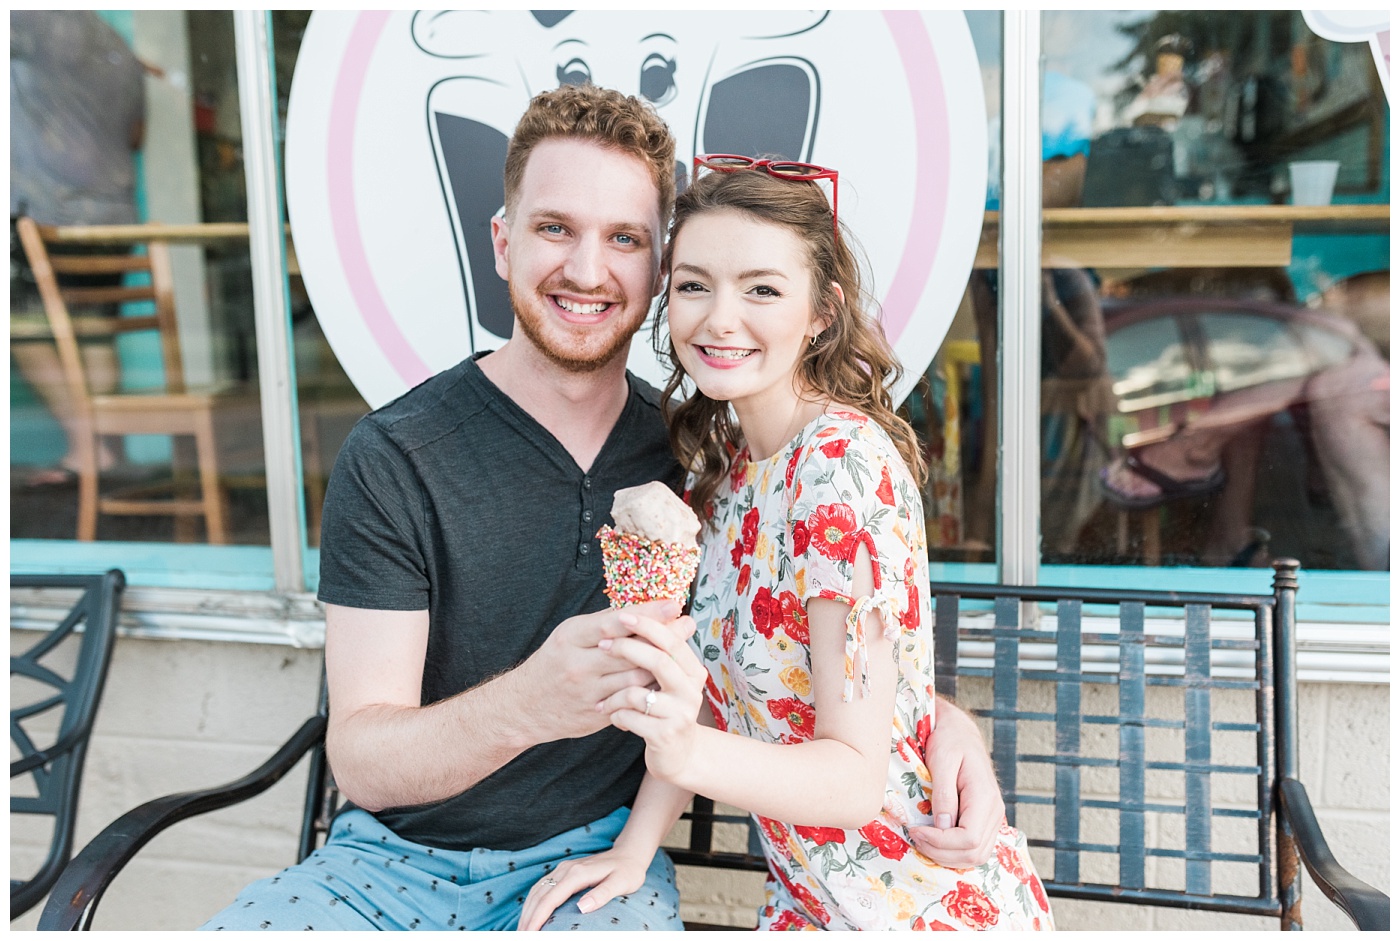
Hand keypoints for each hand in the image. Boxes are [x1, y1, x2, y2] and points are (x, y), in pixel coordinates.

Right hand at [516, 600, 686, 739]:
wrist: (523, 707)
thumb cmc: (555, 662)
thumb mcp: (571, 636)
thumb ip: (606, 624)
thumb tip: (646, 610)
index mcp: (570, 638)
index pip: (612, 622)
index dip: (646, 613)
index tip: (674, 604)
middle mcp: (578, 665)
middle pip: (629, 650)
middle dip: (663, 637)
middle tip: (688, 624)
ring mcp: (587, 693)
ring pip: (635, 678)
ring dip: (661, 664)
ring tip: (683, 650)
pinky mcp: (596, 714)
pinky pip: (631, 700)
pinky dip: (649, 689)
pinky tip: (666, 678)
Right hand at [517, 847, 650, 930]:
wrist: (629, 853)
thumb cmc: (627, 871)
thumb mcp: (621, 883)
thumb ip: (602, 894)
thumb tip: (581, 908)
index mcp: (577, 874)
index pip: (550, 899)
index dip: (538, 918)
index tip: (530, 934)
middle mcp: (566, 869)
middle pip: (539, 895)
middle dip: (528, 917)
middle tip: (522, 936)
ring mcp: (563, 869)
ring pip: (537, 890)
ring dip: (527, 910)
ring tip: (523, 929)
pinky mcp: (564, 871)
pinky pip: (542, 886)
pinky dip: (533, 901)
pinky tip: (531, 913)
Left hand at [595, 612, 707, 782]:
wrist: (679, 755)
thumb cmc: (666, 709)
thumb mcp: (668, 680)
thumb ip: (660, 651)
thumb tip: (654, 612)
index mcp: (692, 670)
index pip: (672, 640)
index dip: (647, 625)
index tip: (622, 615)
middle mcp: (691, 690)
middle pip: (659, 660)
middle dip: (627, 649)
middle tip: (602, 645)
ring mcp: (680, 714)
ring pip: (637, 691)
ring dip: (613, 694)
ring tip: (602, 699)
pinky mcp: (665, 735)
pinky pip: (629, 716)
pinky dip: (615, 714)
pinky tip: (613, 717)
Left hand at [908, 697, 1004, 868]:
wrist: (959, 732)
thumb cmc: (949, 741)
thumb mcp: (942, 761)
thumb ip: (944, 795)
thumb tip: (943, 826)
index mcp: (985, 796)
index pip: (969, 838)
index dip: (940, 842)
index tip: (915, 831)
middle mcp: (994, 811)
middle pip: (974, 853)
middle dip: (941, 853)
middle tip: (915, 837)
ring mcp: (992, 818)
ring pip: (976, 856)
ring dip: (947, 857)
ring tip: (922, 840)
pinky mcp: (984, 820)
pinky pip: (974, 848)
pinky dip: (954, 852)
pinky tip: (934, 841)